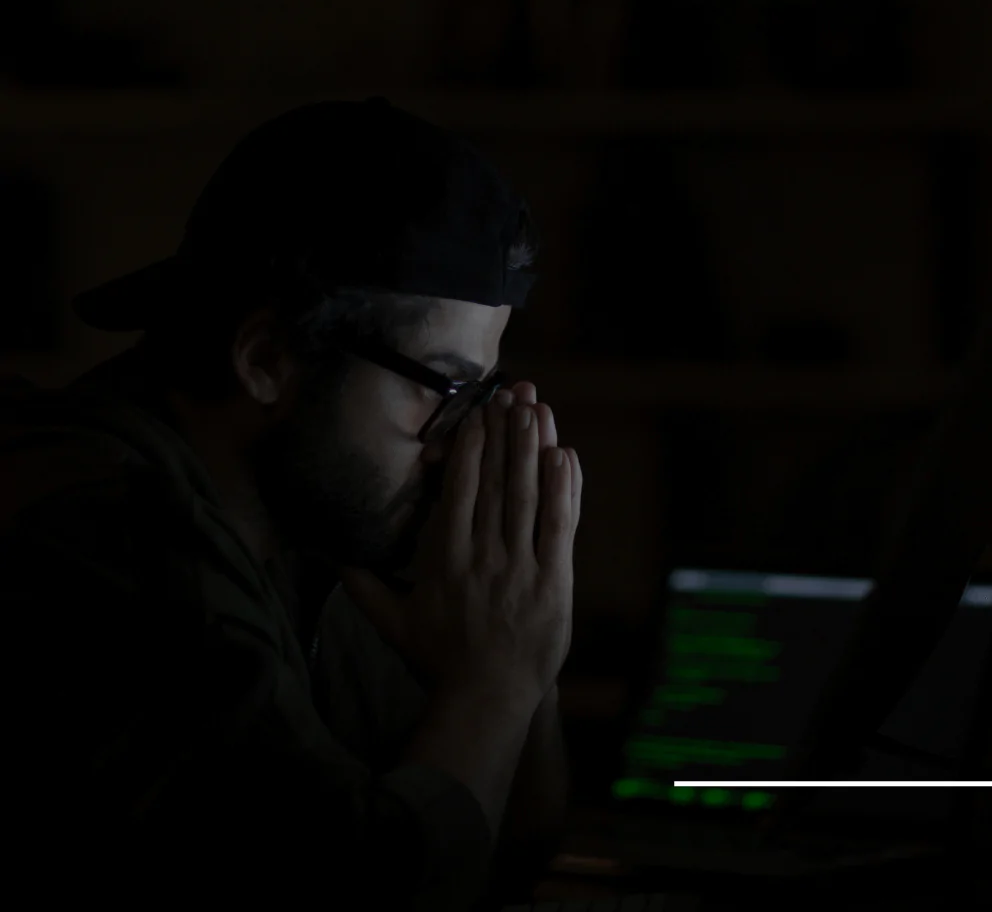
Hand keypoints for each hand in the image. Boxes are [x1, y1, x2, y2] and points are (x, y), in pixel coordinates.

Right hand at [339, 387, 579, 706]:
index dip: (471, 448)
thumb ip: (362, 584)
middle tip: (511, 394)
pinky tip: (564, 455)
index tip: (477, 414)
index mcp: (445, 559)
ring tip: (534, 409)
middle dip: (503, 434)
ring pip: (526, 497)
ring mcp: (520, 568)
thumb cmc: (438, 659)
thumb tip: (324, 553)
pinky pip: (559, 527)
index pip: (459, 491)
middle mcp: (482, 556)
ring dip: (531, 449)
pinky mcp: (553, 582)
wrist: (486, 700)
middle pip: (495, 484)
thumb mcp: (392, 622)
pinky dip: (563, 490)